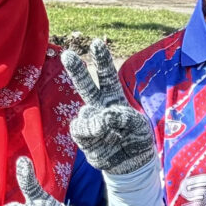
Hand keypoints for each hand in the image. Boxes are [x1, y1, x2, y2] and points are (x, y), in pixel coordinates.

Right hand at [61, 38, 155, 176]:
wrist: (132, 163)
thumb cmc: (136, 138)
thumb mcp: (138, 125)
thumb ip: (124, 117)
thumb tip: (104, 116)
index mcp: (113, 97)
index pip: (107, 76)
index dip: (101, 60)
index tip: (96, 43)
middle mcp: (98, 106)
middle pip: (85, 85)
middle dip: (77, 70)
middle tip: (67, 54)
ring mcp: (90, 121)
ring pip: (84, 114)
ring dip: (97, 123)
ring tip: (110, 131)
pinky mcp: (84, 138)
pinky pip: (81, 131)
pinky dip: (93, 135)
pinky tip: (106, 140)